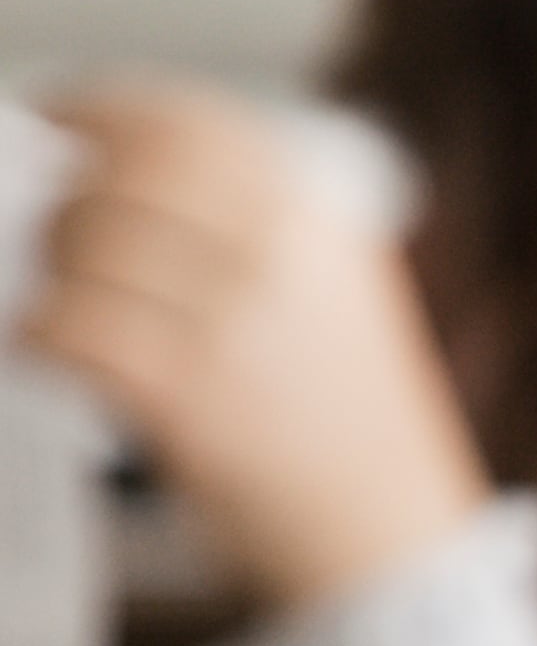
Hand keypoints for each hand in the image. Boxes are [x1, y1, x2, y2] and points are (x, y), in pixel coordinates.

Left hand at [18, 80, 485, 608]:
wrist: (390, 536)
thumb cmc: (351, 421)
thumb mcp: (339, 292)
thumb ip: (256, 223)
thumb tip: (115, 171)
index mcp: (316, 217)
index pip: (184, 122)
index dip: (96, 109)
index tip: (54, 117)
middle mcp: (280, 255)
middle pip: (122, 175)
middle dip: (65, 199)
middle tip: (54, 236)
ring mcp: (237, 324)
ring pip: (86, 249)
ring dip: (49, 273)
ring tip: (58, 305)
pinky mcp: (192, 397)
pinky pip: (72, 330)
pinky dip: (37, 334)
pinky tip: (42, 349)